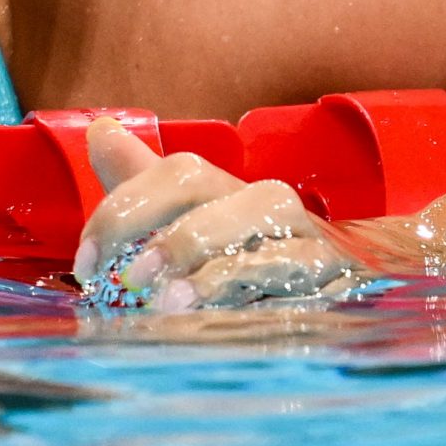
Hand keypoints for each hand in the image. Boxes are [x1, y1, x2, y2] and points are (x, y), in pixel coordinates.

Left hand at [70, 116, 372, 310]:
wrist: (359, 280)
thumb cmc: (251, 260)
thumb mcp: (193, 226)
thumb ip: (144, 186)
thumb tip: (99, 131)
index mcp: (219, 189)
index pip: (166, 172)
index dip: (119, 211)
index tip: (86, 265)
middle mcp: (259, 197)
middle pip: (198, 182)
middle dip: (148, 222)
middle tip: (126, 278)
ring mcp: (302, 227)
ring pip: (255, 212)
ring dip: (201, 251)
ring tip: (166, 300)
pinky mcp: (334, 266)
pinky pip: (294, 263)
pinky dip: (252, 284)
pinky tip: (218, 315)